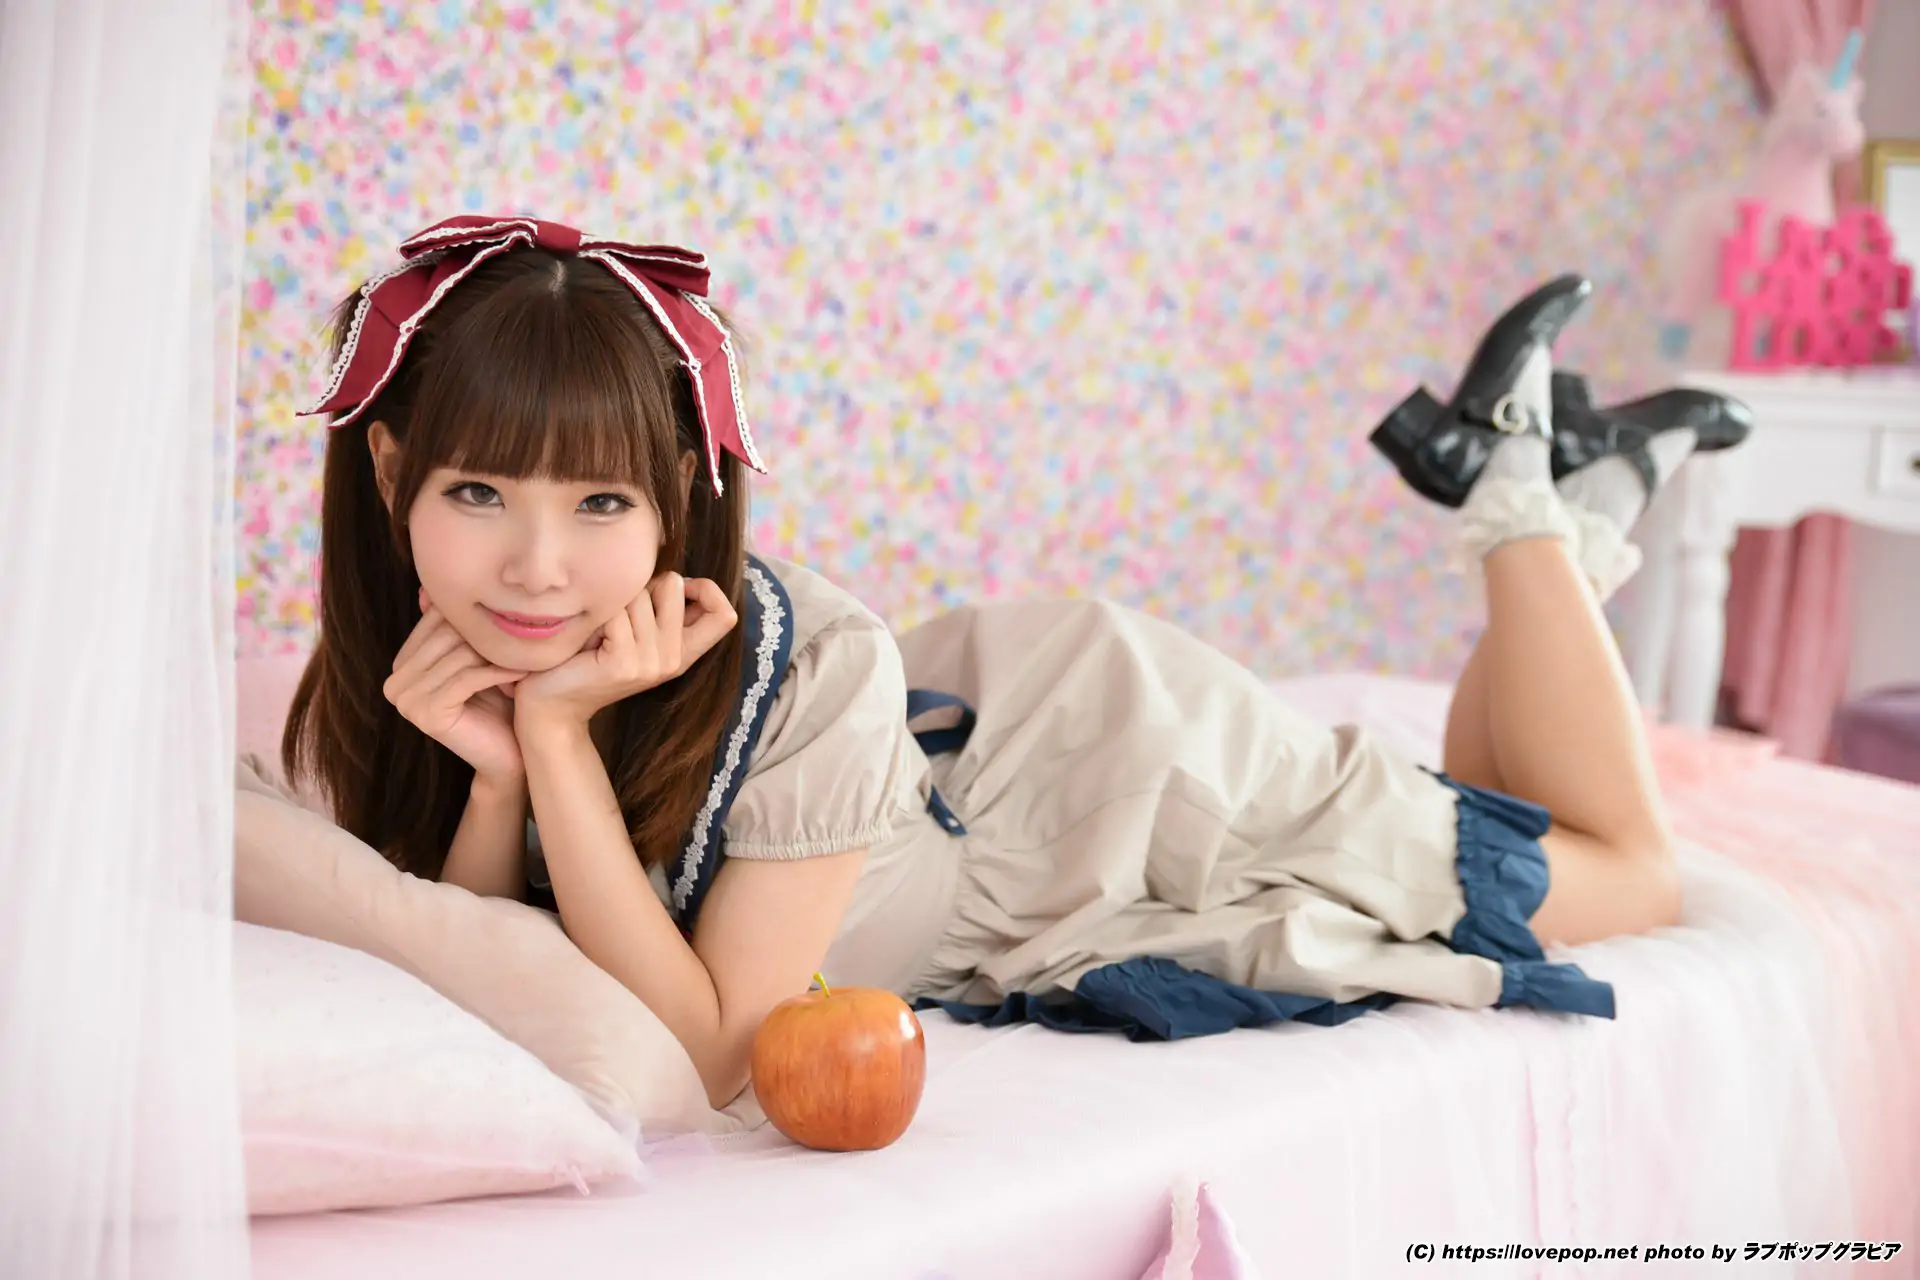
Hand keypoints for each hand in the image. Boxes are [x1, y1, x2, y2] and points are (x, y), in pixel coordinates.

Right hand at [384, 588, 528, 785]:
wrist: (509, 754)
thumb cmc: (499, 702)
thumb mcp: (479, 658)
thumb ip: (460, 627)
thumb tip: (437, 586)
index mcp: (402, 663)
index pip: (438, 619)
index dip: (477, 617)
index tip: (513, 618)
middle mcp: (395, 680)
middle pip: (447, 636)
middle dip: (488, 634)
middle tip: (527, 633)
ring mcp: (405, 700)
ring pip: (459, 656)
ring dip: (499, 654)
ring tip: (530, 653)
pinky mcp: (426, 714)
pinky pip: (467, 679)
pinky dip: (498, 673)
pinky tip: (523, 673)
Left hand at [513, 573, 737, 734]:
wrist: (554, 704)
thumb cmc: (589, 657)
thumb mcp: (636, 633)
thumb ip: (662, 609)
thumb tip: (677, 574)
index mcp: (683, 654)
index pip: (725, 616)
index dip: (707, 589)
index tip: (678, 588)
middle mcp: (673, 661)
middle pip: (673, 586)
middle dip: (643, 585)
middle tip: (619, 614)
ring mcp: (650, 664)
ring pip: (640, 595)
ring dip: (614, 602)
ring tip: (600, 630)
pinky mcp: (624, 663)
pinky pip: (616, 613)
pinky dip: (598, 617)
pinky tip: (588, 639)